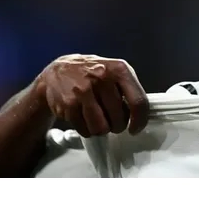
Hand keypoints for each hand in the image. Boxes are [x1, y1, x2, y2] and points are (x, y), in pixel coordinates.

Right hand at [32, 54, 149, 137]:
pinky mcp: (69, 103)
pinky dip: (86, 129)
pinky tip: (84, 117)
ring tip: (97, 119)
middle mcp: (102, 77)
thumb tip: (140, 114)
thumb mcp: (114, 71)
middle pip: (119, 118)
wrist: (58, 70)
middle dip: (117, 125)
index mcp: (119, 69)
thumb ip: (129, 89)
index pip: (138, 101)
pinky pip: (85, 129)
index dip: (140, 120)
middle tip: (112, 121)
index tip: (136, 128)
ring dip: (101, 129)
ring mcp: (84, 90)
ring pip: (101, 128)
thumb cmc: (92, 72)